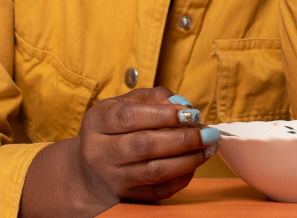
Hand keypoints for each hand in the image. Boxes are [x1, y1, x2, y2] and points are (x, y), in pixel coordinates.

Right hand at [19, 88, 218, 216]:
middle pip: (145, 145)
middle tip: (208, 132)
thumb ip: (150, 97)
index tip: (190, 112)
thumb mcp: (120, 104)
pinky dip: (180, 178)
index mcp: (98, 121)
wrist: (88, 171)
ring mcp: (113, 178)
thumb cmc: (111, 129)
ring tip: (208, 147)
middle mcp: (101, 151)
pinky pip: (158, 192)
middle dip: (183, 138)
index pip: (130, 117)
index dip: (163, 115)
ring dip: (188, 159)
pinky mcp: (126, 198)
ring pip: (155, 171)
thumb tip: (180, 103)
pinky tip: (193, 164)